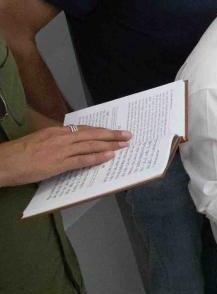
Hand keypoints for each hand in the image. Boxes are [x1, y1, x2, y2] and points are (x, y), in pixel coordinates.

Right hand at [0, 126, 131, 186]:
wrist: (2, 162)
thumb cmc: (17, 154)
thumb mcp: (38, 141)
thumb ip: (55, 141)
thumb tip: (70, 145)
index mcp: (55, 131)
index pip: (83, 129)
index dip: (100, 130)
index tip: (113, 130)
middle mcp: (60, 138)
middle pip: (92, 134)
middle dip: (112, 134)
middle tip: (127, 134)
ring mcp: (60, 150)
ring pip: (91, 145)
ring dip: (110, 145)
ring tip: (124, 145)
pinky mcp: (57, 164)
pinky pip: (82, 160)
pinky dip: (97, 158)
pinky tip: (109, 156)